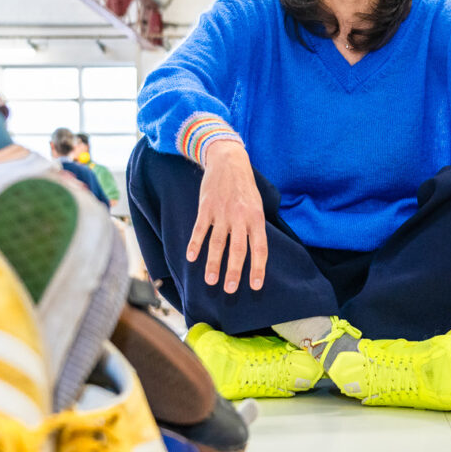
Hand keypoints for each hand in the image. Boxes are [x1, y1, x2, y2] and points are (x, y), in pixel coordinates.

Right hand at [187, 141, 267, 292]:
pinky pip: (200, 229)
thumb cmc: (245, 187)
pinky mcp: (206, 208)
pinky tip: (191, 258)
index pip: (259, 248)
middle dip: (234, 271)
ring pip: (217, 242)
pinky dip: (195, 244)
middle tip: (229, 290)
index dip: (258, 268)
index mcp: (256, 218)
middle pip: (238, 249)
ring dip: (213, 263)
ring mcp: (222, 213)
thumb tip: (256, 253)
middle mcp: (240, 217)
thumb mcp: (258, 205)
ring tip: (210, 281)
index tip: (255, 286)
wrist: (229, 161)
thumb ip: (255, 227)